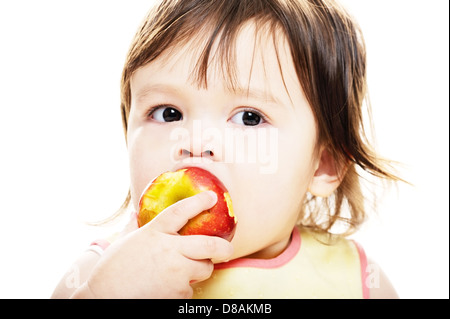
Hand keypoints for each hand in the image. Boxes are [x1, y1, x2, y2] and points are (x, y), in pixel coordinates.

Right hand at [74, 191, 233, 297]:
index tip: (212, 198)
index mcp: (155, 232)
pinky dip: (184, 288)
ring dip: (200, 269)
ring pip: (204, 269)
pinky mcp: (177, 292)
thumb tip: (134, 214)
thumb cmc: (111, 270)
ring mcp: (176, 272)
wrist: (104, 297)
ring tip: (184, 271)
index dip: (199, 202)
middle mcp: (170, 250)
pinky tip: (167, 287)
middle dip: (224, 247)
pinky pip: (190, 289)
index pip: (181, 211)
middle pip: (209, 245)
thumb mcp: (125, 242)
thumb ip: (134, 227)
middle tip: (227, 249)